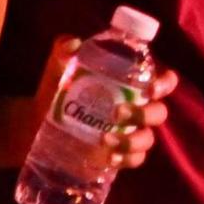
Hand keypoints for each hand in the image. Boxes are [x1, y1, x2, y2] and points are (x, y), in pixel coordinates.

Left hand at [33, 35, 178, 169]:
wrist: (38, 121)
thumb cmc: (57, 88)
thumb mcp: (57, 67)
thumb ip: (62, 51)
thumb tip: (72, 44)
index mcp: (131, 83)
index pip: (163, 81)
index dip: (165, 83)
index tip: (151, 87)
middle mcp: (138, 106)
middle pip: (159, 113)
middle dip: (144, 114)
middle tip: (117, 112)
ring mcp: (130, 132)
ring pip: (148, 139)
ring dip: (132, 141)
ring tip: (105, 139)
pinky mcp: (120, 154)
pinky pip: (135, 159)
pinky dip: (126, 159)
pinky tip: (109, 157)